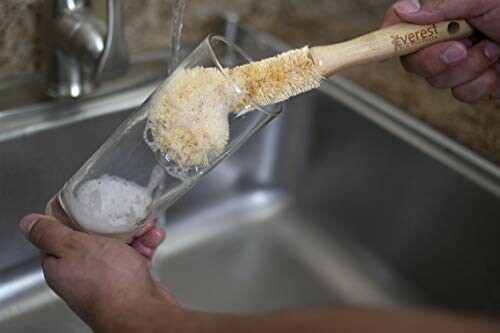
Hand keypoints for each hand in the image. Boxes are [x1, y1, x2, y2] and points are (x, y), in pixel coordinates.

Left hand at [19, 214, 176, 331]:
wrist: (142, 312)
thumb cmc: (109, 285)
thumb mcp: (75, 247)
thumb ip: (50, 234)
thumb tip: (29, 223)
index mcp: (62, 266)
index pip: (61, 237)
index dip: (74, 219)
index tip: (87, 205)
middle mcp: (83, 274)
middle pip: (95, 238)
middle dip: (113, 223)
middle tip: (123, 213)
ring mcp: (108, 278)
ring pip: (120, 246)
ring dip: (136, 233)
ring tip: (146, 226)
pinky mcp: (130, 280)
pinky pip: (137, 256)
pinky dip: (147, 245)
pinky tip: (154, 238)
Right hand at [382, 0, 499, 102]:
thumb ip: (443, 3)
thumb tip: (406, 10)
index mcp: (446, 16)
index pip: (404, 24)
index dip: (389, 36)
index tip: (382, 46)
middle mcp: (448, 39)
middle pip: (412, 60)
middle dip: (433, 59)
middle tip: (458, 49)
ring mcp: (459, 63)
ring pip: (437, 80)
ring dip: (467, 69)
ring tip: (492, 49)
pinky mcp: (474, 84)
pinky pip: (461, 94)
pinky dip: (481, 84)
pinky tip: (497, 68)